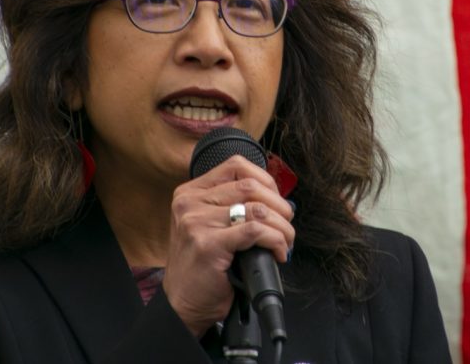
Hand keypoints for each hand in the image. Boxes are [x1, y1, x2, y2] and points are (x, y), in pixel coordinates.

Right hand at [161, 155, 294, 335]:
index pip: (236, 166)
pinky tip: (277, 253)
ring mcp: (197, 222)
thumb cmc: (201, 266)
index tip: (277, 199)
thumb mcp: (207, 225)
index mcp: (190, 193)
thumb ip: (229, 205)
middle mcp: (190, 203)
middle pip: (250, 186)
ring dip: (281, 226)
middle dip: (279, 204)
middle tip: (286, 223)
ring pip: (257, 209)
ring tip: (285, 241)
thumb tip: (275, 197)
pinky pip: (255, 231)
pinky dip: (275, 240)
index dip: (266, 180)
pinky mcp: (208, 245)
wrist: (183, 304)